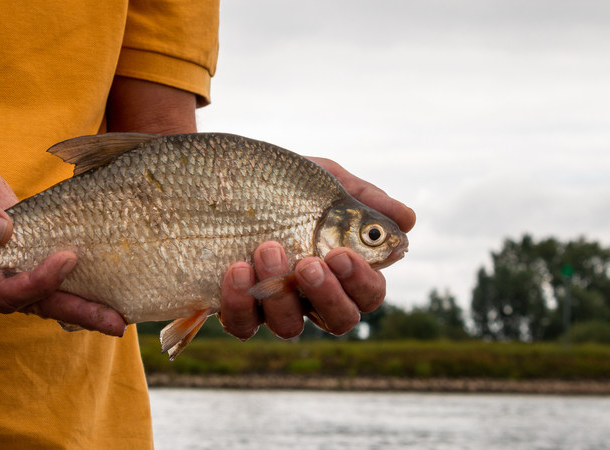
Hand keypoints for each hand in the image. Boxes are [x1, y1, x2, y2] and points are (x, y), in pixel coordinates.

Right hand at [0, 139, 126, 335]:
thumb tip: (0, 231)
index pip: (4, 289)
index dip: (37, 282)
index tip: (67, 258)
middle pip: (36, 304)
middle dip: (77, 312)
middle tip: (115, 322)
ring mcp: (13, 271)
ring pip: (49, 299)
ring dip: (85, 309)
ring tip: (120, 319)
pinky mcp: (30, 259)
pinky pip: (57, 281)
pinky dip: (82, 290)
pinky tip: (110, 297)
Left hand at [219, 157, 414, 340]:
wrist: (225, 179)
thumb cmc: (283, 184)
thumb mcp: (323, 181)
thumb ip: (362, 198)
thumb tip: (408, 220)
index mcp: (341, 270)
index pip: (368, 294)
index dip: (361, 282)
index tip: (339, 254)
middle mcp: (312, 295)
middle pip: (341, 321)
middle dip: (328, 295)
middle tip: (308, 264)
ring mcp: (274, 305)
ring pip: (290, 328)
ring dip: (281, 295)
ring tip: (266, 250)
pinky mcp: (237, 308)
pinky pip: (243, 325)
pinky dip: (240, 303)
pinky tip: (237, 269)